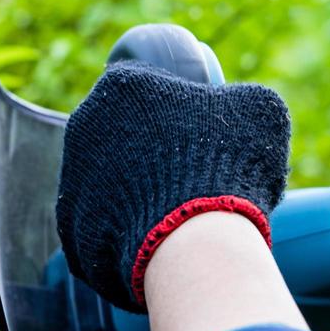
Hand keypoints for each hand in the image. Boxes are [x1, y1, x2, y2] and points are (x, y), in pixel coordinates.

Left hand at [55, 62, 290, 311]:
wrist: (196, 242)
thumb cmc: (228, 167)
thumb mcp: (259, 113)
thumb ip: (244, 101)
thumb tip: (241, 109)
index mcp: (122, 87)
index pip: (142, 88)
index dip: (169, 106)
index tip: (192, 127)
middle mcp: (83, 127)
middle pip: (117, 134)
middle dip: (145, 150)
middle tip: (183, 174)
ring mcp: (71, 179)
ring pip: (105, 182)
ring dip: (131, 193)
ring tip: (172, 215)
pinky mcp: (70, 228)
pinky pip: (99, 227)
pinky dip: (121, 235)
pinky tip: (152, 243)